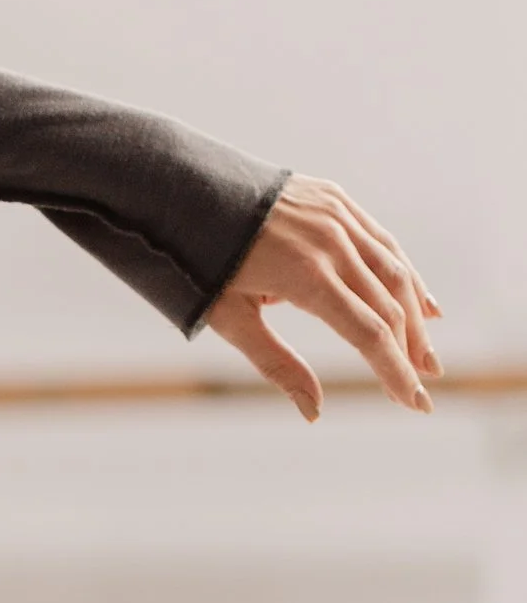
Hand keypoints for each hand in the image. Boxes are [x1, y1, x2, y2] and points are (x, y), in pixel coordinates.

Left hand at [203, 175, 440, 418]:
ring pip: (394, 270)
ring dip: (416, 315)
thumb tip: (314, 413)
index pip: (368, 333)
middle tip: (425, 389)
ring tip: (427, 354)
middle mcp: (331, 242)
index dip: (395, 371)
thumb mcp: (229, 320)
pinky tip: (421, 300)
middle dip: (411, 351)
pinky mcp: (334, 199)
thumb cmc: (195, 261)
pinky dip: (404, 271)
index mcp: (306, 275)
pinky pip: (381, 240)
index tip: (413, 403)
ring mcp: (336, 215)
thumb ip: (277, 365)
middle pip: (389, 305)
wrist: (175, 189)